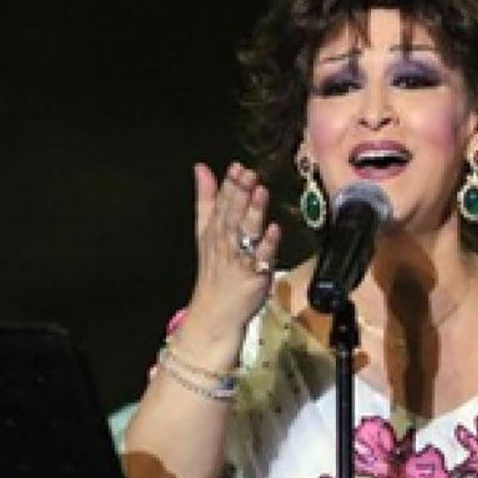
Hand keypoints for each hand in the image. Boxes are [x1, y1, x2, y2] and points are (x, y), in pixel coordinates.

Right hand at [175, 161, 280, 366]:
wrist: (215, 311)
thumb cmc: (216, 269)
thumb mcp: (205, 230)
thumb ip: (206, 198)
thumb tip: (201, 168)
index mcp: (214, 229)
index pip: (220, 203)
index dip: (229, 185)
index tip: (237, 167)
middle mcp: (225, 242)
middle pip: (232, 215)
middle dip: (240, 194)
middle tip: (250, 174)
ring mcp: (240, 258)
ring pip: (246, 233)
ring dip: (253, 212)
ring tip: (261, 192)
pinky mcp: (254, 275)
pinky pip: (262, 257)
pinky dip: (269, 243)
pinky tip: (275, 229)